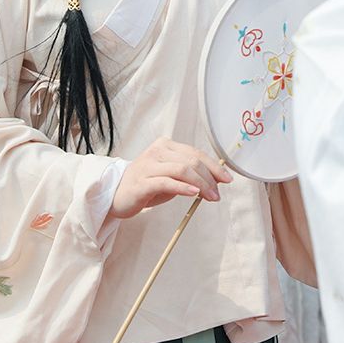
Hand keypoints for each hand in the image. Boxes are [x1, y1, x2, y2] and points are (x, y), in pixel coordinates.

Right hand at [110, 137, 232, 219]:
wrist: (116, 195)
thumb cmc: (146, 185)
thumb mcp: (170, 176)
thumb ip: (189, 174)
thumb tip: (216, 179)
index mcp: (165, 146)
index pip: (195, 153)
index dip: (213, 166)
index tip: (227, 179)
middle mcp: (156, 152)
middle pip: (191, 161)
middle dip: (210, 178)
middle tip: (217, 194)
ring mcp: (148, 165)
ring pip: (182, 170)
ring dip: (201, 184)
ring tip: (210, 196)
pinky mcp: (142, 182)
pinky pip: (167, 182)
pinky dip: (184, 187)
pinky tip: (194, 193)